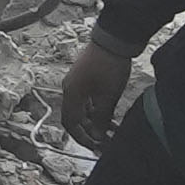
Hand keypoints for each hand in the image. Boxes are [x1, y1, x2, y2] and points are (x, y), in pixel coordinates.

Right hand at [51, 37, 135, 151]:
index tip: (95, 146)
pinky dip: (98, 109)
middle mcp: (70, 89)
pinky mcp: (86, 77)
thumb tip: (97, 135)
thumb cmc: (109, 66)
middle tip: (107, 141)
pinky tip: (111, 116)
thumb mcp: (108, 95)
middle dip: (91, 131)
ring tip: (113, 130)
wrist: (114, 38)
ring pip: (84, 109)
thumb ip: (101, 117)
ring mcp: (78, 82)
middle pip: (76, 117)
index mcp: (71, 93)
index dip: (81, 137)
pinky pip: (88, 99)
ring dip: (96, 121)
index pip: (69, 122)